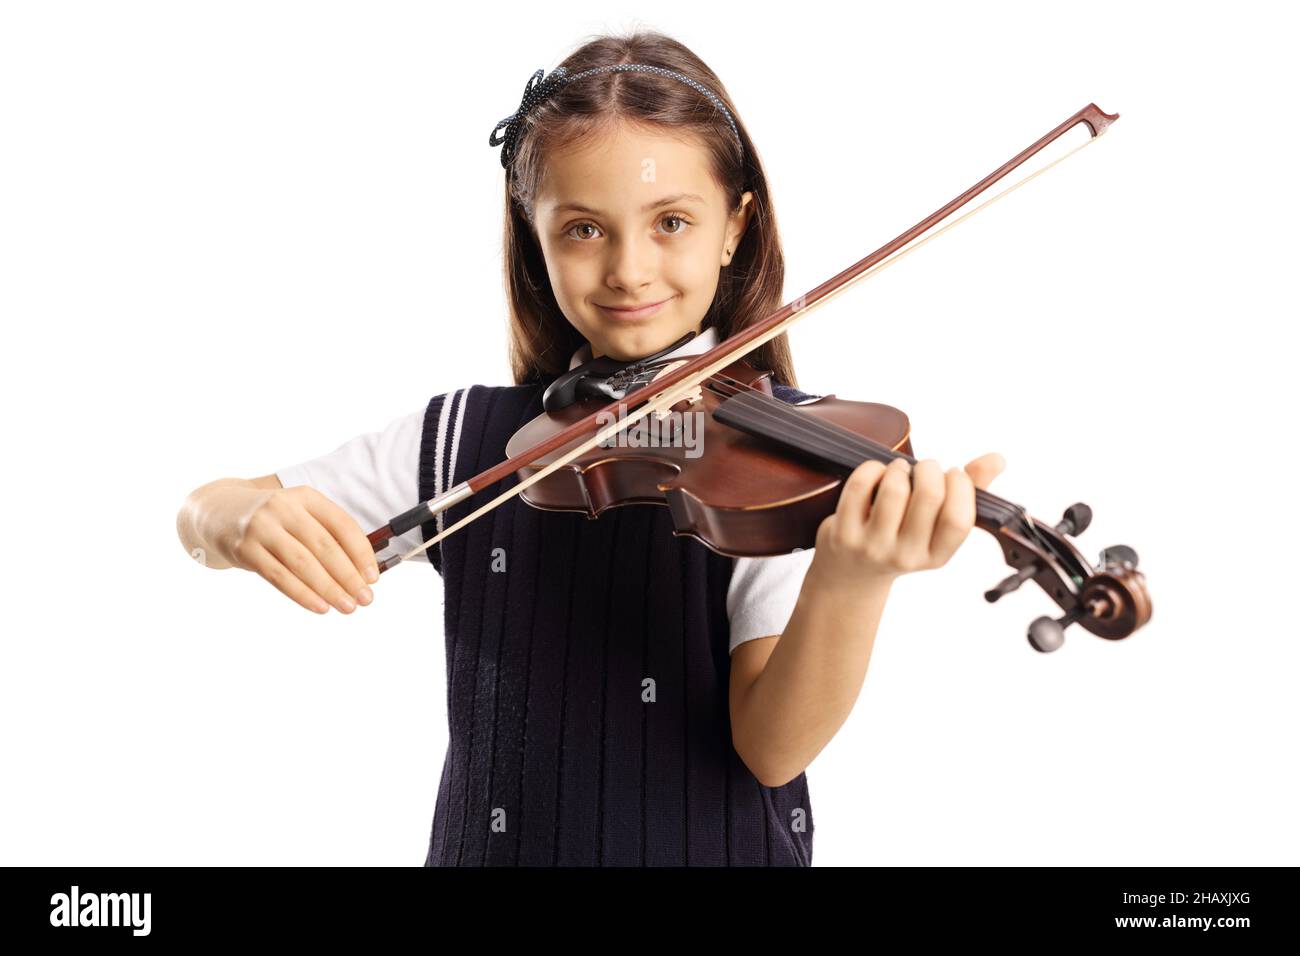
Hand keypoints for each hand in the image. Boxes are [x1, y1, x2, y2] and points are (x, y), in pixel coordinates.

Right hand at [212, 484, 379, 613]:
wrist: (219, 513)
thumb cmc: (273, 521)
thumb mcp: (298, 514)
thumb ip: (325, 535)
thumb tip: (360, 572)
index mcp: (306, 497)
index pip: (342, 524)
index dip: (361, 552)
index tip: (373, 578)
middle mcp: (284, 508)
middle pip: (324, 546)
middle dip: (348, 576)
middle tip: (365, 599)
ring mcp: (262, 528)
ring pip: (303, 563)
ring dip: (329, 589)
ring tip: (347, 606)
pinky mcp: (245, 549)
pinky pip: (279, 576)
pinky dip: (303, 594)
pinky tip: (320, 607)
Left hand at [809, 453, 1005, 589]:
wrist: (850, 575)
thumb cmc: (900, 540)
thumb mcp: (935, 528)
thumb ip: (969, 492)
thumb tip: (997, 459)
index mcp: (937, 556)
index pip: (959, 519)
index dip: (961, 486)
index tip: (953, 474)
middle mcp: (906, 556)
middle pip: (929, 496)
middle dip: (930, 468)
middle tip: (925, 468)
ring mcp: (872, 547)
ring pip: (895, 490)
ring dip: (900, 467)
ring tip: (900, 469)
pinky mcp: (843, 533)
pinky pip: (860, 487)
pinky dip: (872, 468)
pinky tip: (877, 472)